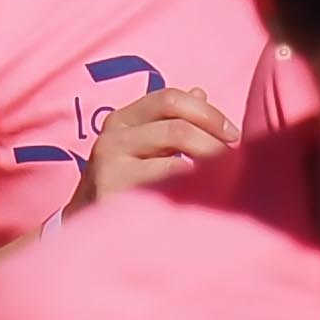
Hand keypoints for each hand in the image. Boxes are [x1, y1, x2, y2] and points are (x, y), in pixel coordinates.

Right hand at [77, 85, 235, 204]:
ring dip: (208, 169)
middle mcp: (112, 138)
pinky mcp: (113, 197)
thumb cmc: (123, 182)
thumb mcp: (141, 145)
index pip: (170, 99)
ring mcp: (110, 168)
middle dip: (213, 143)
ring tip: (225, 181)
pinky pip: (166, 190)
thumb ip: (168, 121)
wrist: (83, 226)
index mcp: (122, 119)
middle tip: (236, 161)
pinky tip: (203, 201)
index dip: (208, 113)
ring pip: (174, 162)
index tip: (232, 134)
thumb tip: (201, 93)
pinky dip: (191, 192)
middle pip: (177, 128)